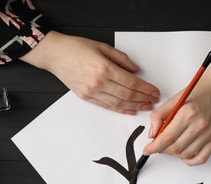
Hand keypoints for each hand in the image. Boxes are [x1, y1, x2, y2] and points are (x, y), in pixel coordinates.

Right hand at [20, 31, 159, 114]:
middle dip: (143, 98)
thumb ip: (122, 59)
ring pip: (118, 104)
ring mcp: (91, 92)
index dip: (145, 88)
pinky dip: (120, 109)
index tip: (155, 91)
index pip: (131, 83)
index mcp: (104, 68)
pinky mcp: (86, 97)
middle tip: (153, 100)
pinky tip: (130, 110)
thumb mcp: (103, 47)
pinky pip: (106, 106)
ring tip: (145, 106)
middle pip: (127, 95)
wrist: (55, 55)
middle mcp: (99, 82)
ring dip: (134, 106)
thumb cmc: (77, 48)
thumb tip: (137, 70)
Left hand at [142, 32, 210, 164]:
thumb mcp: (173, 100)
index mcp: (187, 113)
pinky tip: (183, 155)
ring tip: (170, 146)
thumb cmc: (196, 93)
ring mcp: (208, 133)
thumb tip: (152, 134)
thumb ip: (159, 116)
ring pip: (186, 154)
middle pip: (175, 148)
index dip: (154, 147)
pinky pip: (201, 158)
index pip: (167, 137)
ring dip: (174, 154)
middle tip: (158, 145)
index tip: (147, 150)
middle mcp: (199, 125)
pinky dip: (190, 161)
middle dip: (162, 150)